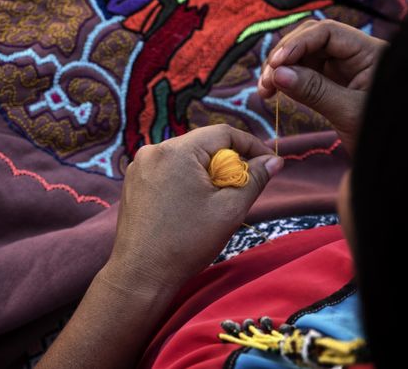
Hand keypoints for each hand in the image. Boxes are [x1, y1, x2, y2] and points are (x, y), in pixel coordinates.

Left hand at [105, 125, 282, 292]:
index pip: (222, 133)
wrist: (141, 273)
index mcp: (177, 151)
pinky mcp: (133, 181)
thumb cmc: (186, 243)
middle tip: (243, 185)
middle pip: (202, 144)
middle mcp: (153, 150)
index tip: (267, 162)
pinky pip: (168, 169)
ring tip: (217, 199)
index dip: (250, 144)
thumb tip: (274, 161)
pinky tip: (191, 205)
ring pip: (185, 157)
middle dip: (227, 161)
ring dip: (206, 171)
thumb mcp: (230, 210)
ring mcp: (139, 166)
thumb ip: (254, 179)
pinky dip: (185, 179)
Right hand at [258, 19, 387, 153]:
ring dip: (280, 69)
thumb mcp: (349, 113)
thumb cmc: (383, 135)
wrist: (396, 158)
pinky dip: (286, 79)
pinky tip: (273, 91)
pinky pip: (304, 72)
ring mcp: (343, 67)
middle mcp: (355, 54)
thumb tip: (278, 74)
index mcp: (370, 53)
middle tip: (265, 82)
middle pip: (311, 39)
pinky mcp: (333, 82)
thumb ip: (314, 91)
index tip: (275, 65)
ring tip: (264, 91)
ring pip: (303, 55)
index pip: (327, 32)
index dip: (297, 44)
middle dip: (284, 56)